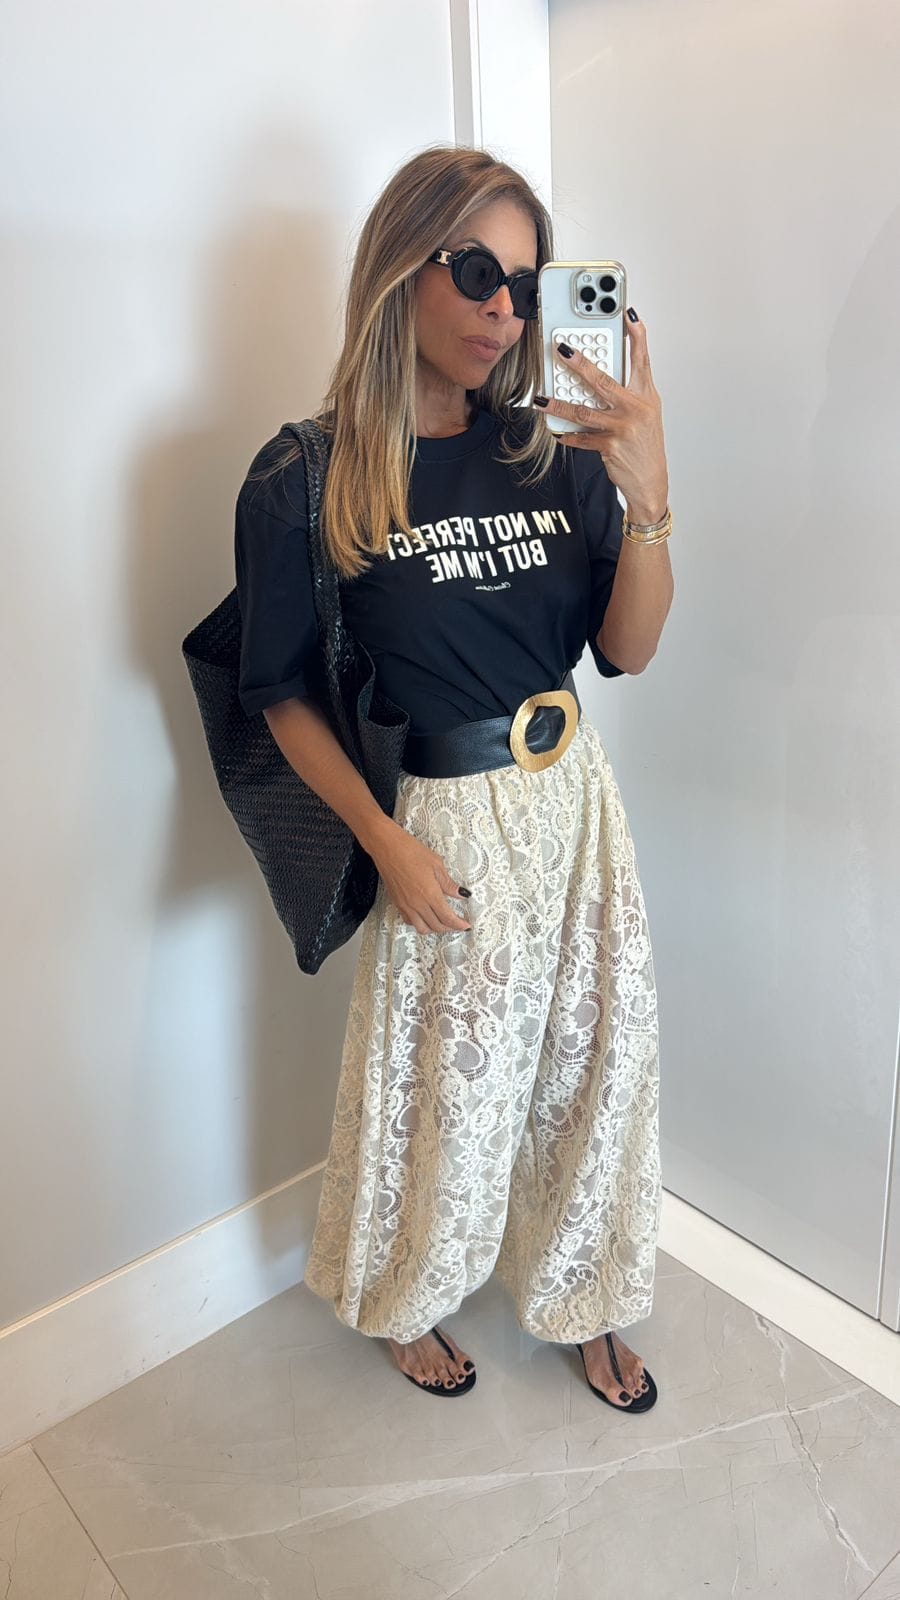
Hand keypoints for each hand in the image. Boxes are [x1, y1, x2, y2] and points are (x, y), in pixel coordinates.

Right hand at [368, 820, 472, 935]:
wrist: (386, 847)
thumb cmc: (410, 851)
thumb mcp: (436, 864)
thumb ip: (449, 883)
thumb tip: (462, 894)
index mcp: (429, 894)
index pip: (447, 918)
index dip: (459, 925)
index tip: (466, 925)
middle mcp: (417, 904)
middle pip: (436, 926)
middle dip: (450, 928)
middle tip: (458, 924)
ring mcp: (405, 905)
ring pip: (422, 928)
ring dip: (435, 929)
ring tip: (443, 922)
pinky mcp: (397, 903)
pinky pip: (410, 921)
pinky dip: (420, 924)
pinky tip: (425, 916)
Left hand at [536, 312, 668, 524]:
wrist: (650, 481)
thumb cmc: (645, 445)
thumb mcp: (645, 414)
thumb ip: (628, 392)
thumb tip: (600, 376)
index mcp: (645, 395)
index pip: (642, 359)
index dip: (637, 335)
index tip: (628, 314)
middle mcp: (636, 408)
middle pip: (604, 380)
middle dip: (581, 364)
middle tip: (562, 351)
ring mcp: (623, 427)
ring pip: (584, 410)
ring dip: (559, 405)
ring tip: (542, 399)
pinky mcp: (611, 446)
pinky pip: (582, 437)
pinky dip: (568, 435)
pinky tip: (558, 431)